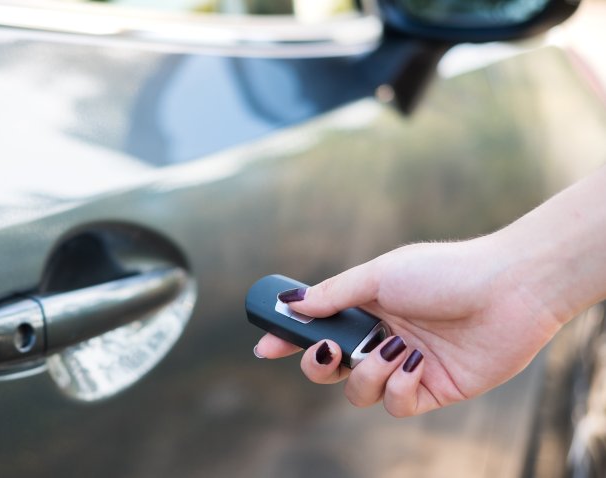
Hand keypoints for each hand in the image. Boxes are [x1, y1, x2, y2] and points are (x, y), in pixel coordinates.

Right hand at [255, 236, 566, 416]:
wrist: (508, 290)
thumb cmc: (444, 272)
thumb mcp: (379, 275)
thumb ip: (333, 294)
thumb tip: (292, 304)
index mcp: (367, 308)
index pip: (318, 328)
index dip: (289, 339)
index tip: (265, 346)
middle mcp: (382, 338)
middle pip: (330, 368)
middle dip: (319, 365)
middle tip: (332, 350)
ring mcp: (405, 366)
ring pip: (358, 392)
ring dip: (368, 373)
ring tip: (395, 349)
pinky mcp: (431, 390)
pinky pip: (395, 405)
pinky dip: (400, 387)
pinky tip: (418, 363)